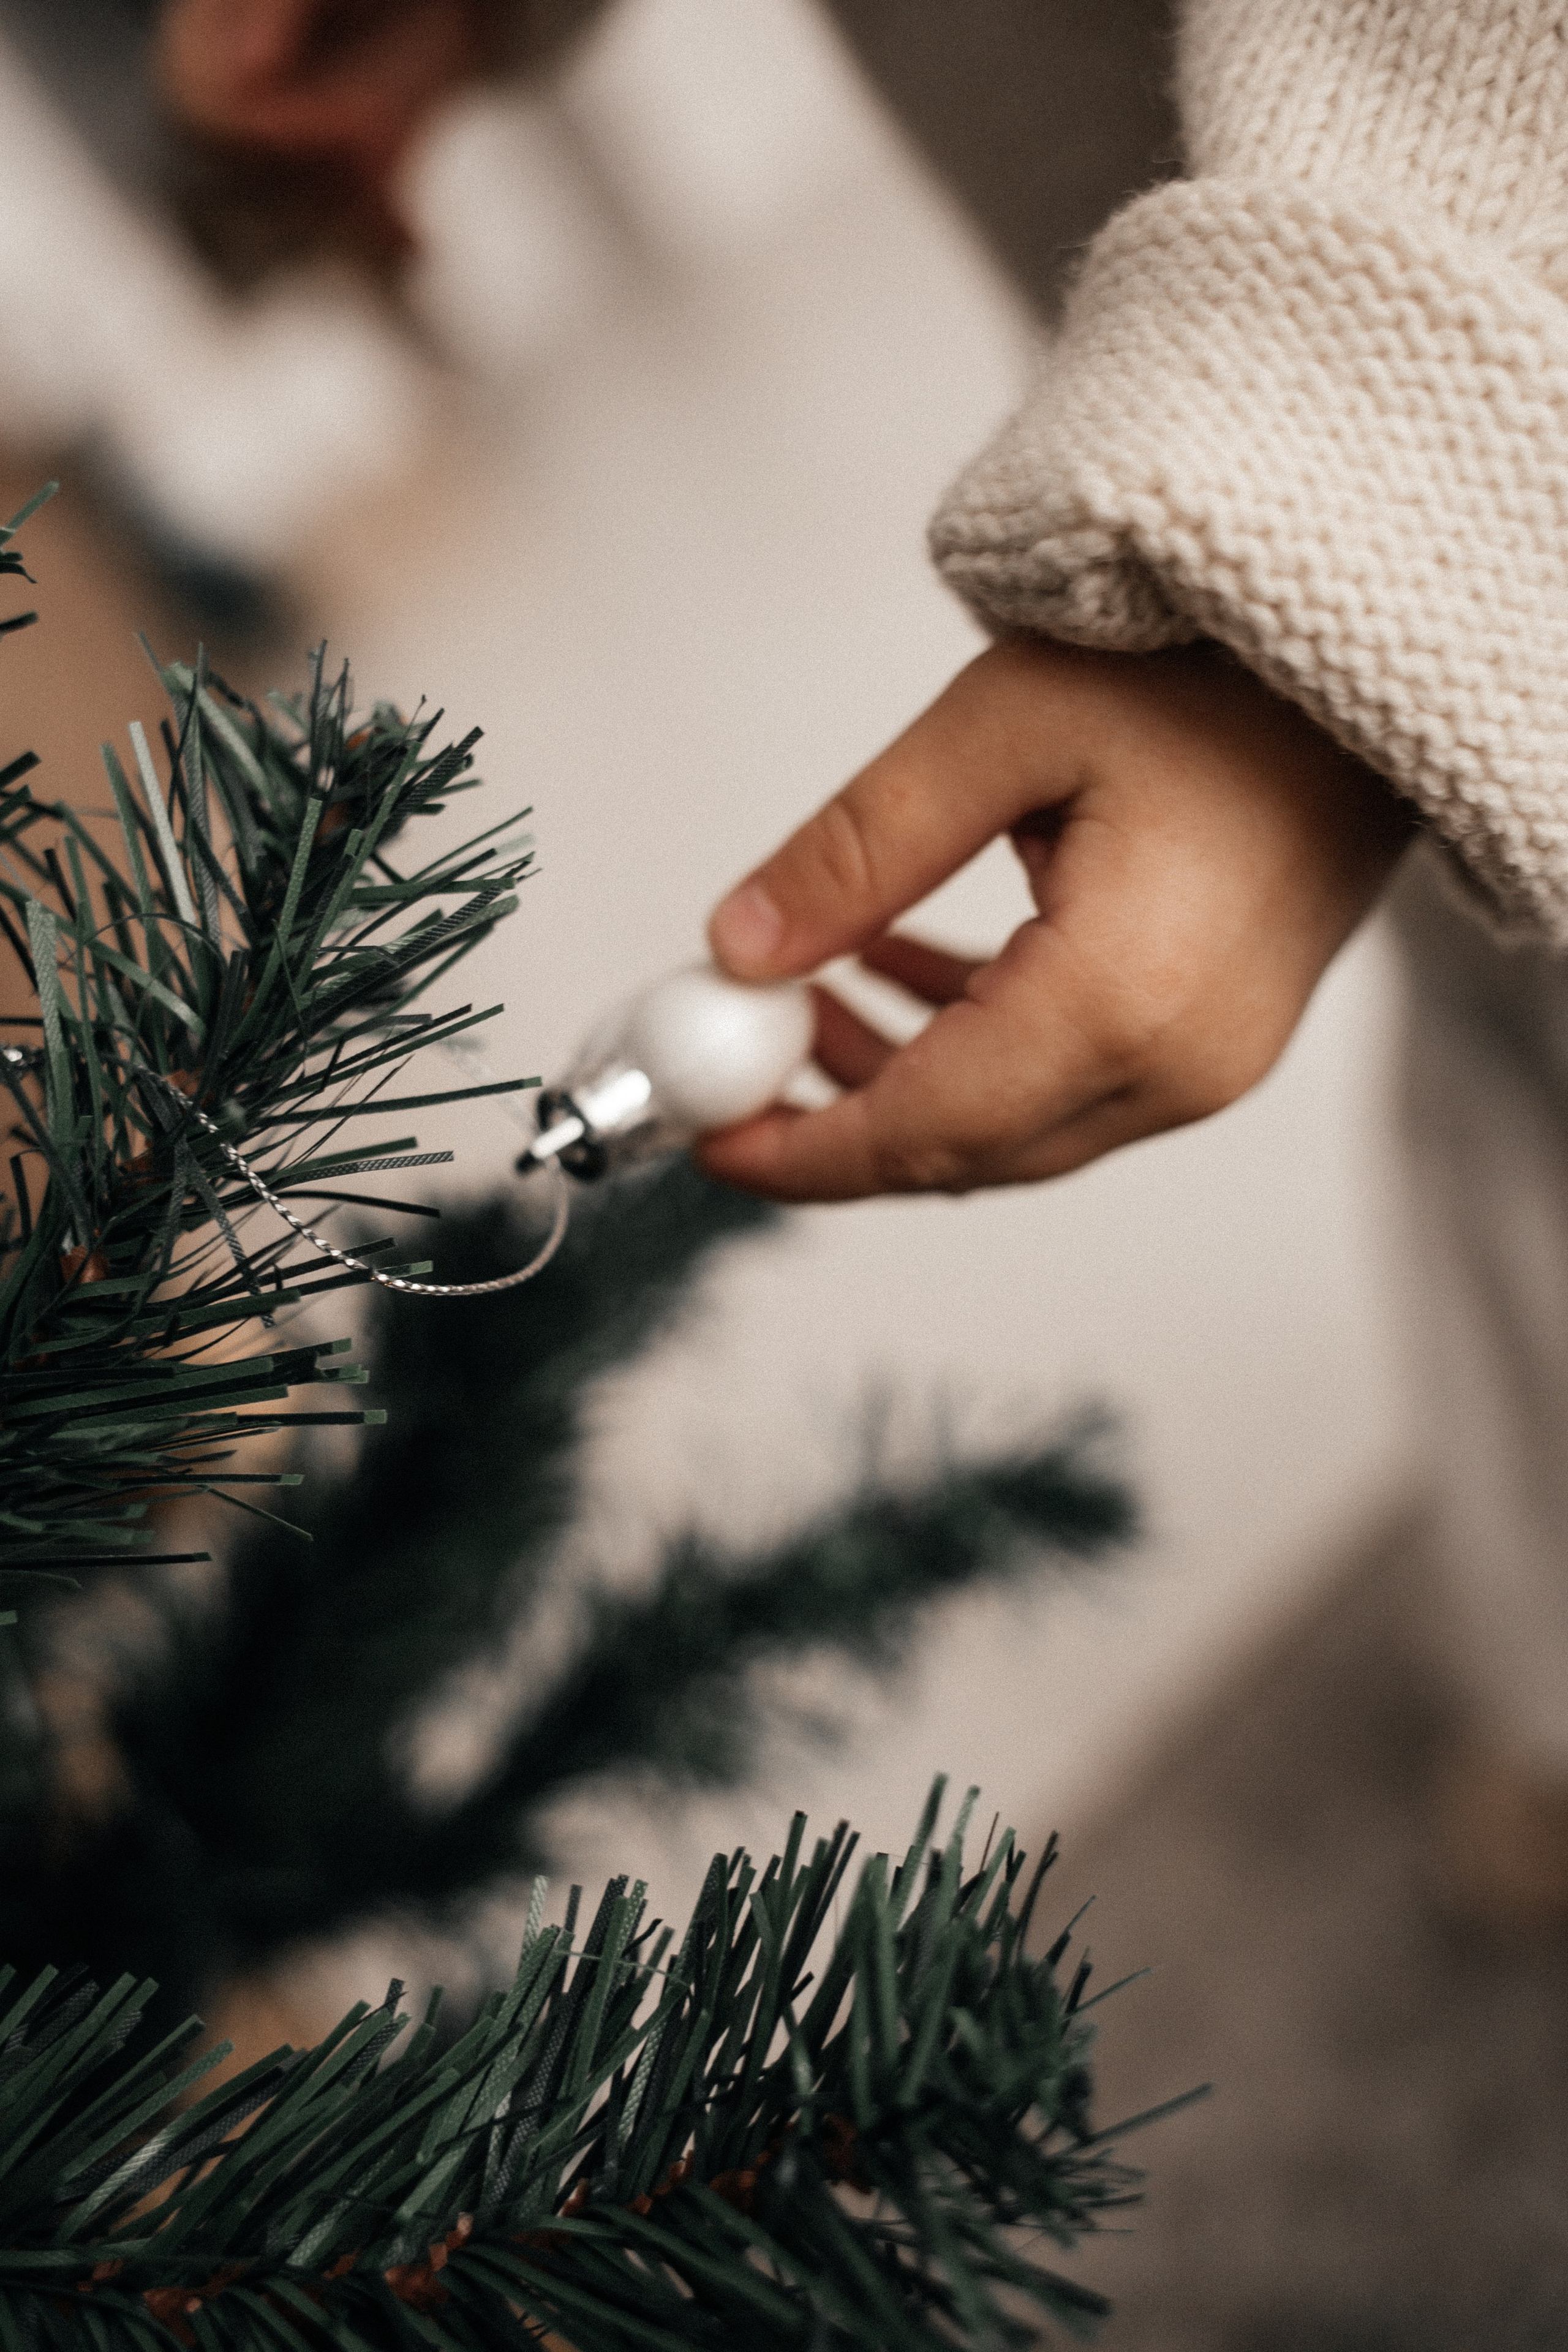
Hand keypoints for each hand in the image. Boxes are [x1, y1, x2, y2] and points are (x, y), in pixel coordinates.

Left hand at [701, 638, 1411, 1200]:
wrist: (1372, 661)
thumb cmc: (1216, 670)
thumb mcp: (1000, 728)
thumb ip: (857, 853)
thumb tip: (738, 950)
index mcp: (1125, 999)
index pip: (925, 1128)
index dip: (802, 1150)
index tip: (704, 1138)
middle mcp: (1179, 1064)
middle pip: (966, 1150)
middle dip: (834, 1123)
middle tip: (726, 1067)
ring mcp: (1210, 1063)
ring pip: (1011, 1126)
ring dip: (896, 1080)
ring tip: (792, 997)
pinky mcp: (1216, 1038)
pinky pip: (1065, 1083)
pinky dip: (967, 1047)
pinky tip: (889, 968)